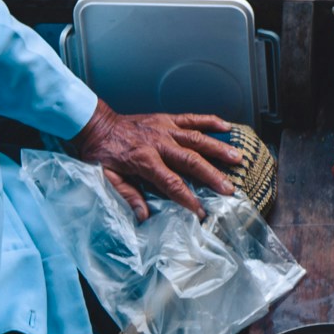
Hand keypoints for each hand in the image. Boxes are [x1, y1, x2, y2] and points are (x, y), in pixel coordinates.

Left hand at [67, 105, 243, 215]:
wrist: (96, 124)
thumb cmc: (101, 153)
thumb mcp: (107, 177)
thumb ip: (127, 195)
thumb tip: (143, 215)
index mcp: (143, 160)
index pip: (171, 183)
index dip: (188, 199)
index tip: (201, 212)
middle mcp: (158, 142)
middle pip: (191, 160)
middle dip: (212, 176)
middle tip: (230, 189)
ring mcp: (165, 128)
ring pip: (197, 138)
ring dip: (219, 148)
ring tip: (238, 158)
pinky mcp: (167, 118)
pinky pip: (192, 118)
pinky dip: (209, 120)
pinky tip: (226, 125)